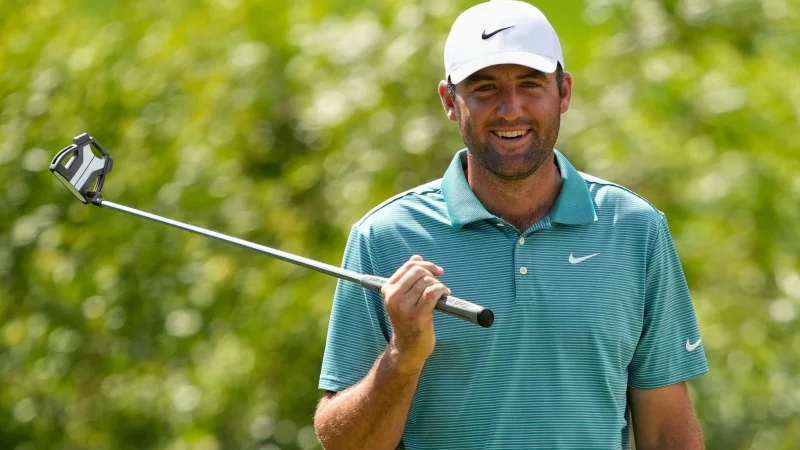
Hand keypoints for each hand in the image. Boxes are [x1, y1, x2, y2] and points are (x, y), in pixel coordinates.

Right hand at [381, 255, 449, 371]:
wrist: (408, 347)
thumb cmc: (408, 321)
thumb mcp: (403, 297)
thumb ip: (408, 277)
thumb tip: (416, 257)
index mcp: (388, 289)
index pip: (408, 266)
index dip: (425, 264)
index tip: (436, 270)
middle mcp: (393, 297)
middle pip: (418, 271)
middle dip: (433, 274)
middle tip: (439, 283)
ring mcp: (405, 306)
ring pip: (427, 282)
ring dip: (439, 285)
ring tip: (441, 293)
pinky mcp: (417, 315)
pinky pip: (433, 293)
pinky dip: (442, 290)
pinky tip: (445, 294)